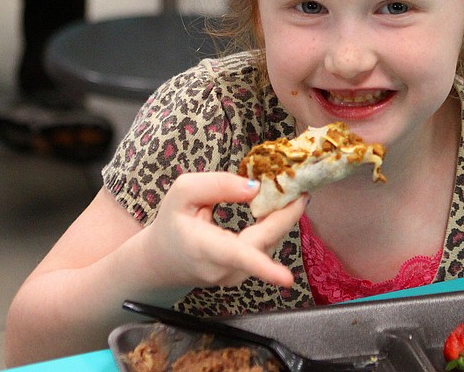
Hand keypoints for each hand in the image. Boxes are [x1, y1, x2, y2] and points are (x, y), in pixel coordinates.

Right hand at [144, 172, 306, 289]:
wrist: (161, 262)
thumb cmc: (172, 224)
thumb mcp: (183, 193)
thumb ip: (217, 185)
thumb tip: (255, 188)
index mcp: (203, 248)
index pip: (235, 258)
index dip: (263, 268)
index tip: (287, 278)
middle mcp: (223, 268)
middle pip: (264, 242)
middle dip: (287, 216)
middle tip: (302, 191)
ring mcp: (236, 276)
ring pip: (269, 242)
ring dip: (281, 217)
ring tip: (285, 192)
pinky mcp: (245, 274)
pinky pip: (266, 245)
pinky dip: (274, 225)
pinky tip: (275, 206)